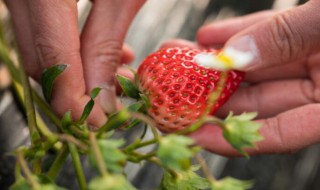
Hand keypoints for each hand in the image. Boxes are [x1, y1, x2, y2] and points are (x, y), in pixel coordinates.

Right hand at [4, 0, 144, 126]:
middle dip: (78, 93)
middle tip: (115, 102)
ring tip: (120, 75)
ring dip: (78, 75)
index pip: (53, 60)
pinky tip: (104, 50)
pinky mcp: (30, 0)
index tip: (99, 123)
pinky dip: (71, 54)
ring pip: (39, 53)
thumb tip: (102, 101)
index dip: (75, 101)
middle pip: (40, 64)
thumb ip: (106, 45)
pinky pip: (42, 35)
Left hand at [164, 0, 319, 155]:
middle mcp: (319, 86)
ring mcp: (310, 60)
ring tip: (177, 58)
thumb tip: (235, 55)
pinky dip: (235, 37)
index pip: (279, 134)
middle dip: (211, 94)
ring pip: (255, 69)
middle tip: (171, 91)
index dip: (233, 137)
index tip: (194, 133)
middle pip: (257, 101)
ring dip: (215, 63)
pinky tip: (205, 36)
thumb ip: (288, 37)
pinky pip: (265, 39)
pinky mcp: (301, 35)